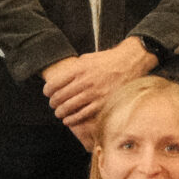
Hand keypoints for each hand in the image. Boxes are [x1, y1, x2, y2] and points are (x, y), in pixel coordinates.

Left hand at [41, 39, 155, 131]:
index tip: (47, 93)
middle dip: (53, 103)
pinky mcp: (103, 103)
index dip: (47, 91)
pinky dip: (72, 119)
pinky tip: (68, 120)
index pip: (55, 83)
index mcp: (79, 69)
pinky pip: (83, 115)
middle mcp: (85, 81)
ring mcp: (94, 93)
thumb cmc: (109, 60)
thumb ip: (74, 69)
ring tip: (58, 113)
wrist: (131, 62)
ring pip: (69, 107)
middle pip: (60, 97)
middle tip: (52, 104)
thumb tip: (62, 78)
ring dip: (60, 112)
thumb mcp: (88, 58)